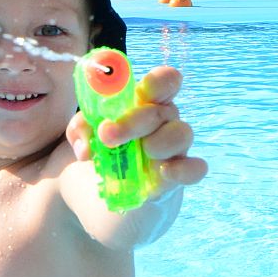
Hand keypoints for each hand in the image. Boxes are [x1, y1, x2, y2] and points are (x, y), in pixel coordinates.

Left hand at [68, 65, 207, 190]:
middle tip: (107, 136)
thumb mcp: (85, 135)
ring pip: (182, 134)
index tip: (137, 91)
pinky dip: (183, 170)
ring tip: (138, 155)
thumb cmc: (105, 152)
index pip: (164, 82)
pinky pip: (195, 168)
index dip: (158, 82)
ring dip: (158, 142)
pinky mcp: (179, 176)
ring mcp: (174, 149)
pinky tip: (164, 173)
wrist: (108, 194)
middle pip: (163, 110)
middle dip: (133, 122)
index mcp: (145, 103)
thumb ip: (82, 130)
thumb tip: (87, 146)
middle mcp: (164, 122)